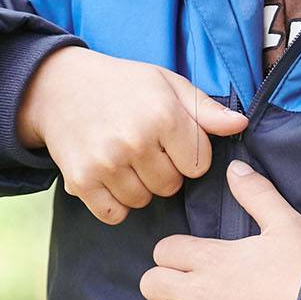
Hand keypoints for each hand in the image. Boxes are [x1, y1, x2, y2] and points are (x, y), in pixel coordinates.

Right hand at [16, 47, 247, 223]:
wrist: (60, 86)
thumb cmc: (123, 84)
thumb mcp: (168, 84)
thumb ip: (206, 110)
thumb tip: (240, 126)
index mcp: (163, 115)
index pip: (198, 165)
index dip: (187, 155)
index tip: (170, 141)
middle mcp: (135, 140)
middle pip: (171, 187)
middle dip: (163, 172)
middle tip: (143, 148)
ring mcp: (106, 163)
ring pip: (143, 201)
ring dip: (138, 187)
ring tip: (124, 159)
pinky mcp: (81, 180)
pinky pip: (113, 214)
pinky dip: (114, 203)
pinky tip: (109, 178)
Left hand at [136, 161, 300, 299]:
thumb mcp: (285, 223)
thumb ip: (256, 193)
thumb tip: (235, 167)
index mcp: (209, 257)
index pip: (162, 251)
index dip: (173, 257)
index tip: (192, 265)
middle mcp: (194, 291)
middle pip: (149, 284)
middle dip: (163, 288)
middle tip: (187, 294)